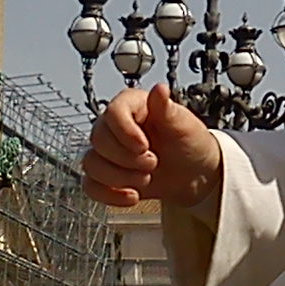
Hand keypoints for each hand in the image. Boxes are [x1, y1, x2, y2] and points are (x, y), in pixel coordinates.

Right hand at [83, 85, 221, 209]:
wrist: (193, 172)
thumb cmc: (188, 141)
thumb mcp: (182, 124)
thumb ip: (166, 109)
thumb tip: (159, 89)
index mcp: (131, 106)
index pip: (112, 113)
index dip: (125, 132)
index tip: (144, 146)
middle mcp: (114, 126)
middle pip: (98, 139)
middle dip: (126, 158)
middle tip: (153, 163)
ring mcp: (107, 152)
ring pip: (91, 164)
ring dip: (118, 177)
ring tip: (146, 179)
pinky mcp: (106, 176)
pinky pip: (91, 185)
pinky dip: (109, 195)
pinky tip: (133, 196)